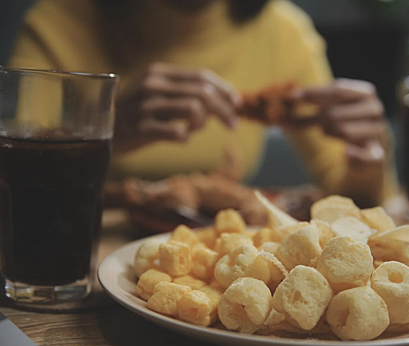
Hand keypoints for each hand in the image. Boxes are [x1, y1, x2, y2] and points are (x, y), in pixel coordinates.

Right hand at [113, 63, 239, 153]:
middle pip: (203, 93)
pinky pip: (176, 132)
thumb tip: (221, 103)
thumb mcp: (158, 95)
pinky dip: (185, 136)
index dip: (224, 90)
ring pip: (194, 110)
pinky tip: (181, 138)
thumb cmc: (136, 114)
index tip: (237, 103)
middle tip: (233, 124)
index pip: (202, 77)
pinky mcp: (141, 128)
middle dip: (224, 109)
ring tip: (193, 129)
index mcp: (160, 73)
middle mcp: (153, 85)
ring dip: (201, 123)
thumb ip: (185, 94)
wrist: (99, 129)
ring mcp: (146, 106)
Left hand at [294, 78, 386, 166]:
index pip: (337, 91)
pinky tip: (346, 154)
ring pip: (342, 131)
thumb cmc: (346, 120)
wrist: (368, 146)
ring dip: (327, 132)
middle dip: (313, 119)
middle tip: (296, 124)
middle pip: (334, 113)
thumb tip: (290, 97)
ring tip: (326, 131)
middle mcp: (375, 109)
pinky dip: (355, 155)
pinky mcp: (377, 154)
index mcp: (366, 93)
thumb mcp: (333, 106)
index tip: (292, 97)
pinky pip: (364, 155)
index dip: (313, 93)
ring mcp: (378, 132)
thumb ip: (315, 101)